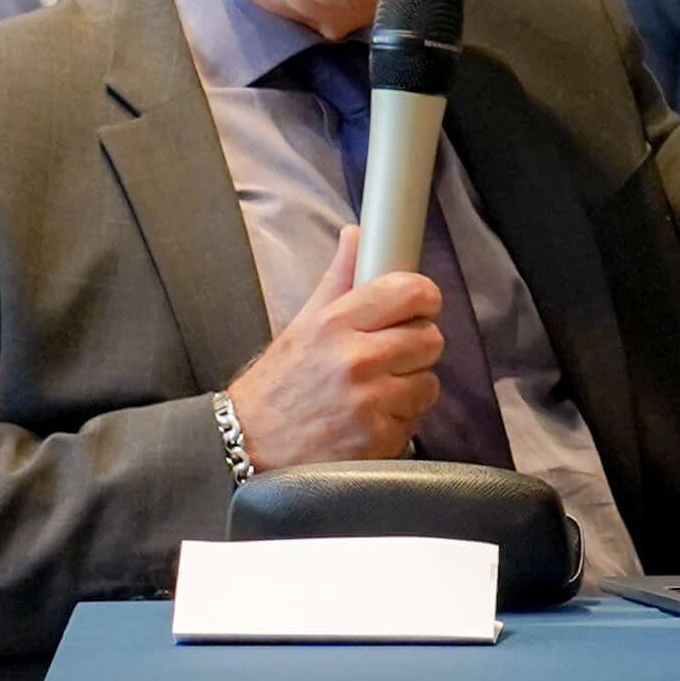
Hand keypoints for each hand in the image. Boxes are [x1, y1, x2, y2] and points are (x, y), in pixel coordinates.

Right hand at [217, 227, 441, 470]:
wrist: (249, 444)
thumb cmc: (278, 384)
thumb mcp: (302, 325)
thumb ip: (338, 280)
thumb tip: (356, 236)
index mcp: (336, 324)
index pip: (411, 292)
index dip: (422, 298)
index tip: (416, 308)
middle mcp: (355, 361)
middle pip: (430, 338)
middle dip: (415, 346)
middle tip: (389, 355)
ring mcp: (369, 403)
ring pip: (429, 382)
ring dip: (409, 387)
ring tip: (375, 391)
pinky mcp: (378, 439)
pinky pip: (415, 420)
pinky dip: (398, 420)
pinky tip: (369, 419)